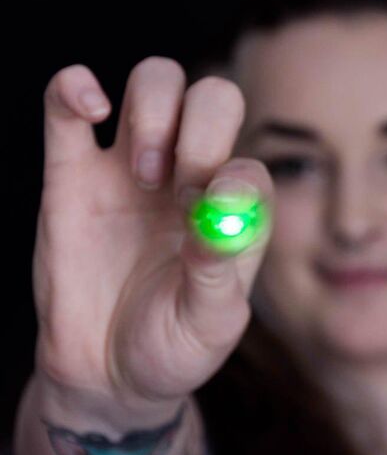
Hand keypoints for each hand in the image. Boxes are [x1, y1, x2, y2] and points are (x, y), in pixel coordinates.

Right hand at [32, 57, 273, 406]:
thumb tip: (220, 208)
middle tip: (177, 190)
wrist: (109, 372)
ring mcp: (131, 169)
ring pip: (154, 82)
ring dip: (153, 111)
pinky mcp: (73, 173)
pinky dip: (74, 88)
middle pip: (210, 98)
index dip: (233, 173)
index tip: (207, 212)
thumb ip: (218, 270)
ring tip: (144, 176)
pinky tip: (89, 104)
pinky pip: (68, 108)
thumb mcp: (208, 325)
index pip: (249, 159)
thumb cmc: (172, 348)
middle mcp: (189, 178)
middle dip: (200, 130)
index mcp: (233, 212)